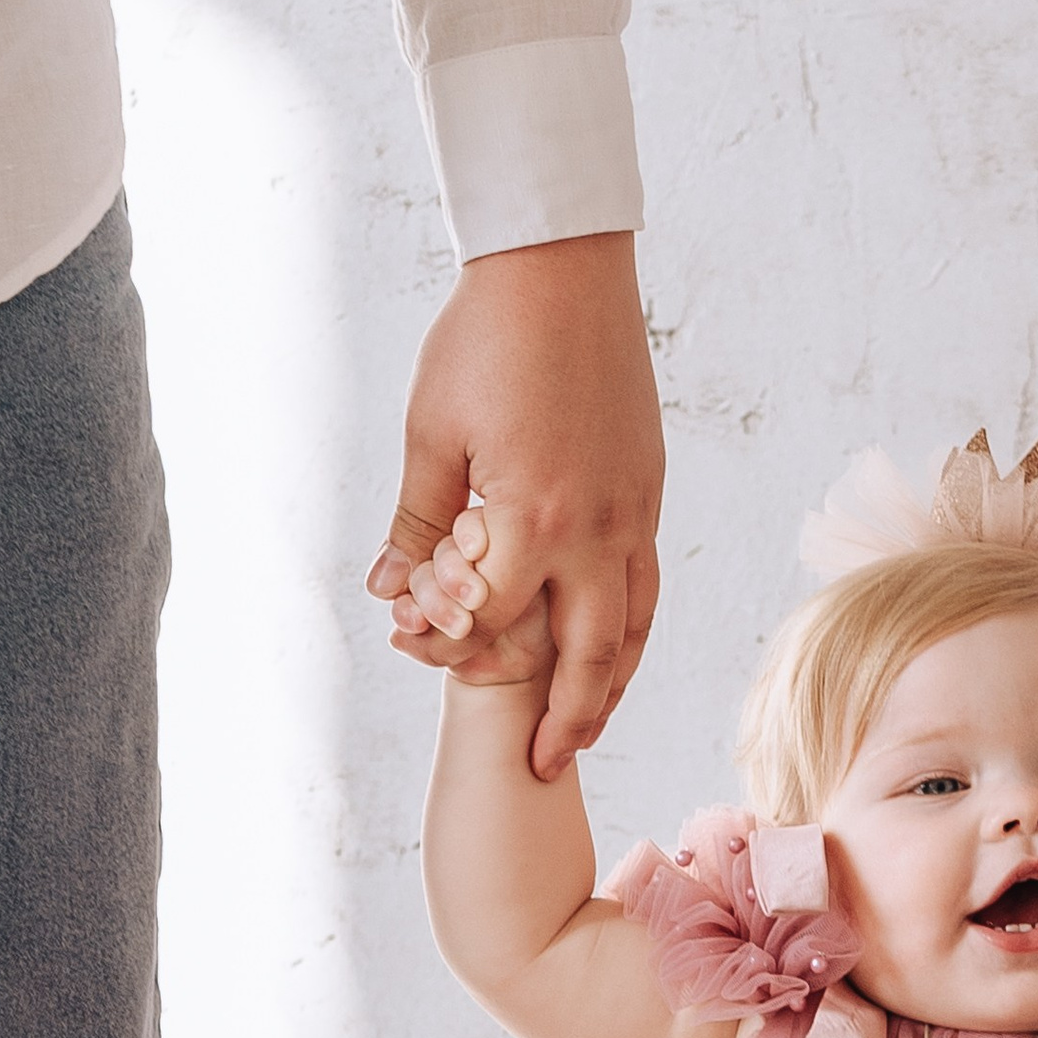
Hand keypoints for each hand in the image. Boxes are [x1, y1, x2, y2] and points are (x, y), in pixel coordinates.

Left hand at [370, 230, 663, 780]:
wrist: (561, 271)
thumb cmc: (483, 341)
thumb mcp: (431, 434)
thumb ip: (418, 523)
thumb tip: (390, 592)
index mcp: (533, 514)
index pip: (490, 617)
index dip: (446, 641)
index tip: (411, 645)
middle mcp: (596, 526)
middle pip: (588, 655)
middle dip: (563, 718)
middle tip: (541, 767)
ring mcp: (633, 512)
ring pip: (634, 627)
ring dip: (612, 688)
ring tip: (585, 730)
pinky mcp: (648, 491)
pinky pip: (646, 584)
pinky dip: (631, 630)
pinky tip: (612, 650)